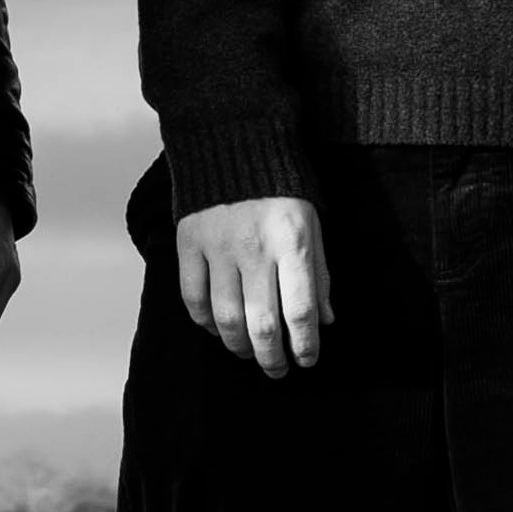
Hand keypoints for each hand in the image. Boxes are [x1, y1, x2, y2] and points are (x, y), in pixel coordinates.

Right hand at [174, 190, 328, 375]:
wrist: (233, 141)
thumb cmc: (282, 191)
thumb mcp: (312, 227)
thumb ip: (319, 274)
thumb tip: (324, 321)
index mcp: (292, 244)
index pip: (301, 312)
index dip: (306, 346)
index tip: (306, 360)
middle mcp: (254, 248)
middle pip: (263, 324)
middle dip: (272, 358)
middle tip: (276, 370)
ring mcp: (217, 246)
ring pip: (226, 317)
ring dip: (239, 345)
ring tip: (248, 352)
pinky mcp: (188, 241)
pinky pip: (193, 296)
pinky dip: (204, 321)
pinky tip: (216, 327)